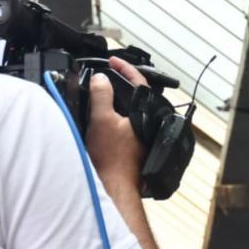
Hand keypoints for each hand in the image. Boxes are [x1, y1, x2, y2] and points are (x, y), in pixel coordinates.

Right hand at [86, 57, 144, 186]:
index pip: (140, 82)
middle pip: (137, 96)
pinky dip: (115, 115)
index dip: (125, 67)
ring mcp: (142, 136)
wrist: (114, 188)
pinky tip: (103, 116)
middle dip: (122, 82)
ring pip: (131, 110)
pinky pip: (124, 123)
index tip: (113, 60)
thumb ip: (102, 96)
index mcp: (146, 115)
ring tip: (103, 90)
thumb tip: (101, 79)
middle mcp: (148, 124)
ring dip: (117, 99)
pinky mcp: (133, 147)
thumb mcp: (102, 120)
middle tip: (109, 72)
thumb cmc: (113, 159)